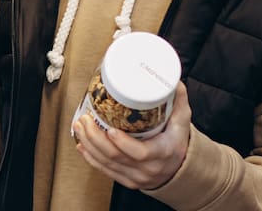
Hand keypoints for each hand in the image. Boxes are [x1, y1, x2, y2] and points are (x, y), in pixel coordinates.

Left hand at [72, 81, 191, 190]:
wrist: (178, 169)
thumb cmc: (177, 142)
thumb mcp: (182, 121)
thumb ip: (177, 101)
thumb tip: (173, 81)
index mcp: (163, 152)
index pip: (141, 153)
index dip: (123, 143)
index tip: (110, 129)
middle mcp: (149, 168)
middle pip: (116, 157)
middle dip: (96, 138)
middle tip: (85, 119)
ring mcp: (136, 176)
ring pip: (107, 163)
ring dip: (89, 145)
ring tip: (79, 126)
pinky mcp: (127, 180)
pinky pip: (105, 171)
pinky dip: (91, 157)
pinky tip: (82, 145)